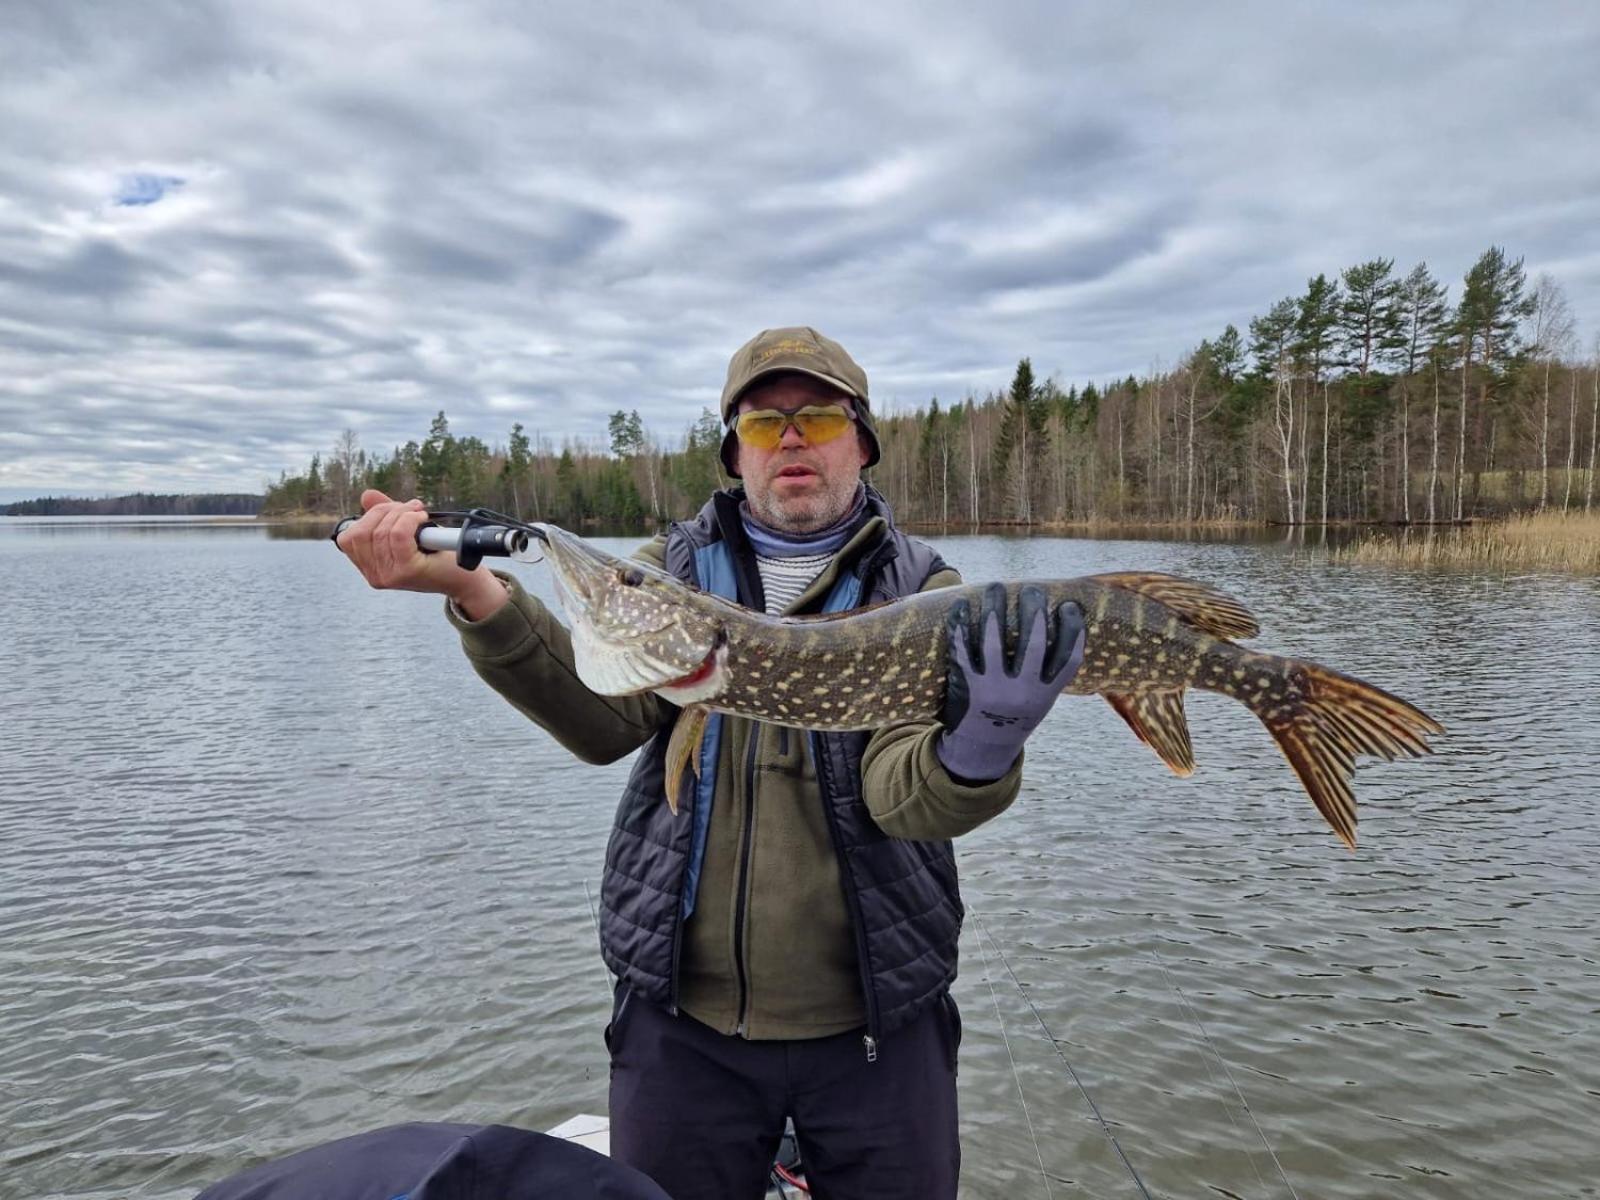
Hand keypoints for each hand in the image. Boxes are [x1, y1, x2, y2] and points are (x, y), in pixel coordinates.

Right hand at [334, 489, 506, 617]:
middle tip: (410, 507)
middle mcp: (374, 575)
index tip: (392, 510)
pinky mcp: (406, 571)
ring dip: (403, 512)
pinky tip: (422, 519)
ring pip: (382, 531)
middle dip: (386, 510)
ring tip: (420, 512)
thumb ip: (385, 515)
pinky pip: (398, 535)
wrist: (464, 577)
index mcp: (369, 567)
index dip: (368, 516)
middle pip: (362, 531)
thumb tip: (367, 495)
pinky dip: (410, 519)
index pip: (348, 538)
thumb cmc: (437, 554)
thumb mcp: (406, 531)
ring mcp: (389, 575)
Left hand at [936, 584, 1086, 782]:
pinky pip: (963, 649)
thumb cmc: (1016, 711)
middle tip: (1032, 590)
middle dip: (1034, 611)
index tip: (1069, 606)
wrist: (983, 745)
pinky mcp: (968, 685)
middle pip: (1034, 644)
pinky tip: (962, 604)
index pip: (1068, 659)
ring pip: (994, 642)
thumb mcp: (1041, 698)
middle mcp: (1022, 692)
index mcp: (1046, 694)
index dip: (1073, 630)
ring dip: (995, 609)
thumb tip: (1056, 621)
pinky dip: (961, 624)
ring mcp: (994, 688)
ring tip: (997, 587)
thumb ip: (1049, 670)